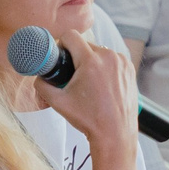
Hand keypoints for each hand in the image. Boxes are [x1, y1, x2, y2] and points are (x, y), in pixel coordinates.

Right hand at [37, 23, 137, 151]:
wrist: (115, 134)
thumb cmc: (88, 119)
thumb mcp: (58, 103)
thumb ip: (42, 86)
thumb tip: (38, 77)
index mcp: (91, 61)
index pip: (71, 35)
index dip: (62, 44)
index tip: (61, 57)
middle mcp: (109, 57)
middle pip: (85, 45)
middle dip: (77, 57)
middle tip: (73, 77)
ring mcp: (122, 62)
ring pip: (100, 52)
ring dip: (92, 62)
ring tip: (90, 83)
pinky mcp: (130, 68)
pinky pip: (112, 60)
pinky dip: (105, 67)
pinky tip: (102, 84)